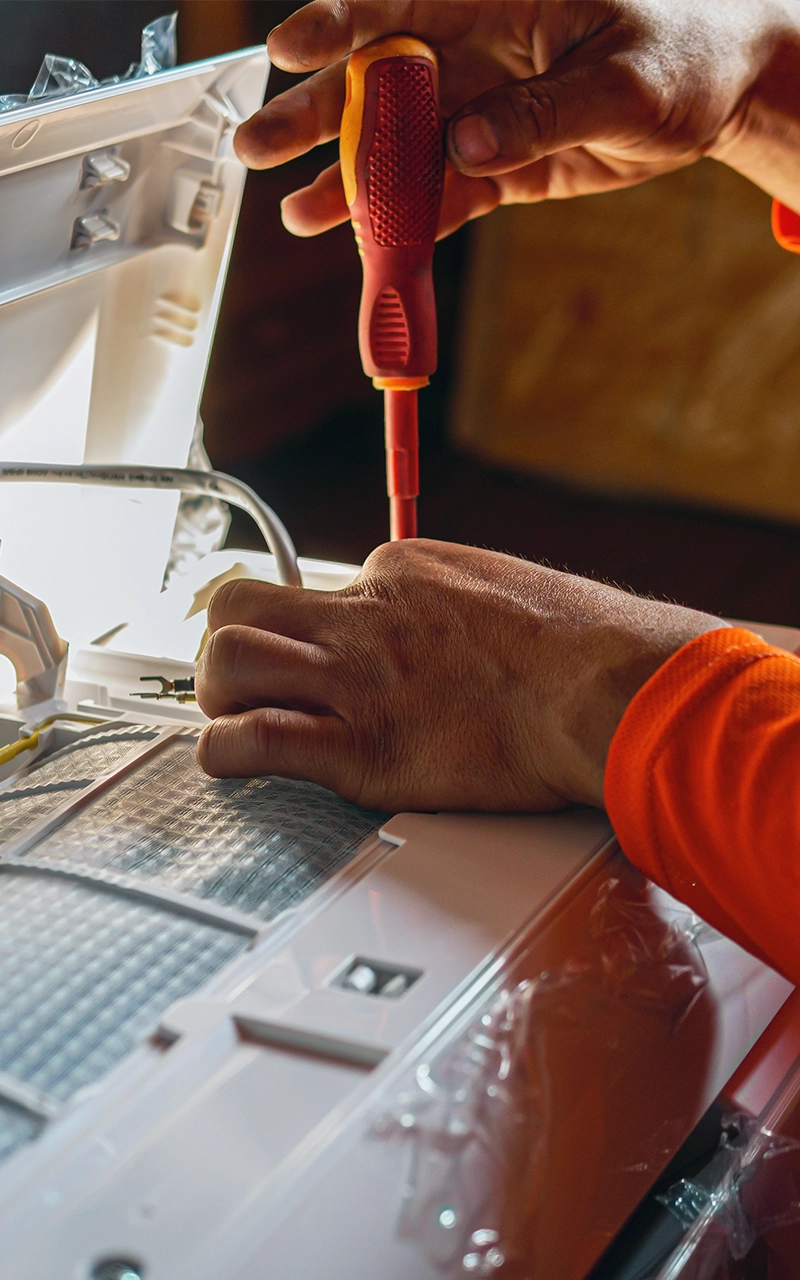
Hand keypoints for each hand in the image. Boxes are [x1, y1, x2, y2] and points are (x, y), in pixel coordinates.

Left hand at [196, 540, 720, 810]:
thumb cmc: (580, 644)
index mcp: (399, 572)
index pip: (317, 588)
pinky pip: (254, 740)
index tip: (329, 657)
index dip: (314, 629)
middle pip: (240, 604)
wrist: (604, 687)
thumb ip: (455, 597)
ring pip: (227, 661)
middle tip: (248, 677)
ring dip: (218, 692)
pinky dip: (225, 751)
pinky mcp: (360, 748)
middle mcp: (362, 617)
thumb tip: (451, 615)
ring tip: (238, 715)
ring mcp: (355, 680)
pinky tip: (234, 759)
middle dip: (228, 641)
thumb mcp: (503, 586)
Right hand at [234, 0, 797, 238]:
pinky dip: (407, 226)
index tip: (288, 49)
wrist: (714, 90)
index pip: (399, 3)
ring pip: (396, 150)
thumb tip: (467, 145)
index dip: (338, 23)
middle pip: (374, 81)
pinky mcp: (494, 166)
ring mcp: (476, 112)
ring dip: (346, 184)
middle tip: (252, 148)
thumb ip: (545, 109)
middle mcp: (469, 53)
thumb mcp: (625, 75)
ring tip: (297, 215)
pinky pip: (440, 197)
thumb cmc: (681, 49)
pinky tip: (367, 247)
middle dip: (313, 112)